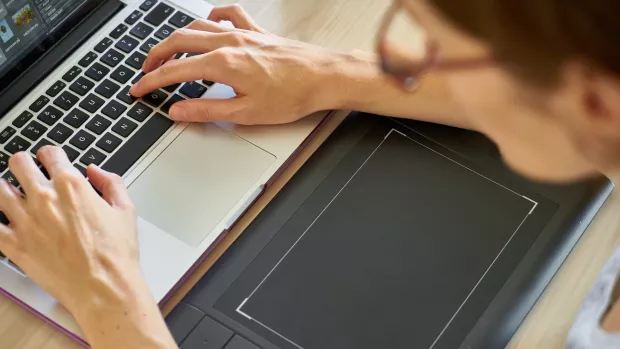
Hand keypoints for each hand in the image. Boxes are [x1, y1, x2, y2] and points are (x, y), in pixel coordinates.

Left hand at [0, 147, 175, 347]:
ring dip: (5, 187)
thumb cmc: (115, 253)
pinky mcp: (13, 245)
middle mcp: (44, 198)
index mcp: (72, 186)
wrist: (103, 287)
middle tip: (29, 172)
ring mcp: (25, 221)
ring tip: (13, 194)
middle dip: (25, 164)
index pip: (49, 153)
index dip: (51, 155)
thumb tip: (96, 172)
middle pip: (18, 163)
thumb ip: (111, 183)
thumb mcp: (126, 210)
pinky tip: (5, 221)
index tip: (51, 161)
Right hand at [130, 5, 351, 123]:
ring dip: (177, 38)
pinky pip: (228, 14)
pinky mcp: (257, 32)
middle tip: (146, 71)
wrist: (324, 77)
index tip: (139, 89)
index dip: (152, 82)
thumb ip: (207, 111)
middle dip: (156, 56)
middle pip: (179, 42)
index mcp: (223, 64)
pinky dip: (212, 17)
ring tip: (168, 52)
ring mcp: (243, 33)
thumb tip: (178, 111)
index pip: (175, 71)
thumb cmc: (293, 96)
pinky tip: (209, 25)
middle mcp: (229, 42)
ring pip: (198, 26)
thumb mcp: (245, 113)